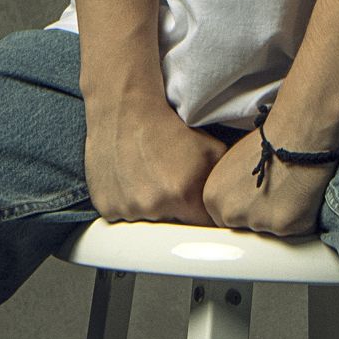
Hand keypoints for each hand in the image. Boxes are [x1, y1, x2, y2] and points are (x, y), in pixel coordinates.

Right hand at [84, 92, 226, 223]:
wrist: (126, 110)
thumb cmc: (169, 128)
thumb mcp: (212, 150)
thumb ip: (224, 182)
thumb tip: (233, 202)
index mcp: (181, 196)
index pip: (201, 228)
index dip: (202, 218)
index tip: (200, 209)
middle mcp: (152, 207)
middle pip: (172, 228)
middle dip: (176, 214)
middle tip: (172, 188)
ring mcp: (125, 208)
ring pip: (146, 224)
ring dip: (150, 209)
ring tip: (149, 181)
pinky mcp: (106, 206)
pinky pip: (123, 217)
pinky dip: (128, 205)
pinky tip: (131, 182)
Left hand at [203, 125, 336, 241]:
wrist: (296, 137)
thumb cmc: (269, 143)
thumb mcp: (232, 165)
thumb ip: (229, 190)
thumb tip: (238, 201)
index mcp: (212, 198)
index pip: (224, 219)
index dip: (243, 210)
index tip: (255, 201)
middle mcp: (229, 213)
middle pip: (244, 228)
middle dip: (259, 217)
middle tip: (275, 194)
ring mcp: (256, 222)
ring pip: (269, 231)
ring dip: (280, 217)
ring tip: (289, 190)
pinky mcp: (282, 227)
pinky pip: (292, 231)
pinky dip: (300, 218)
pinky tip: (301, 195)